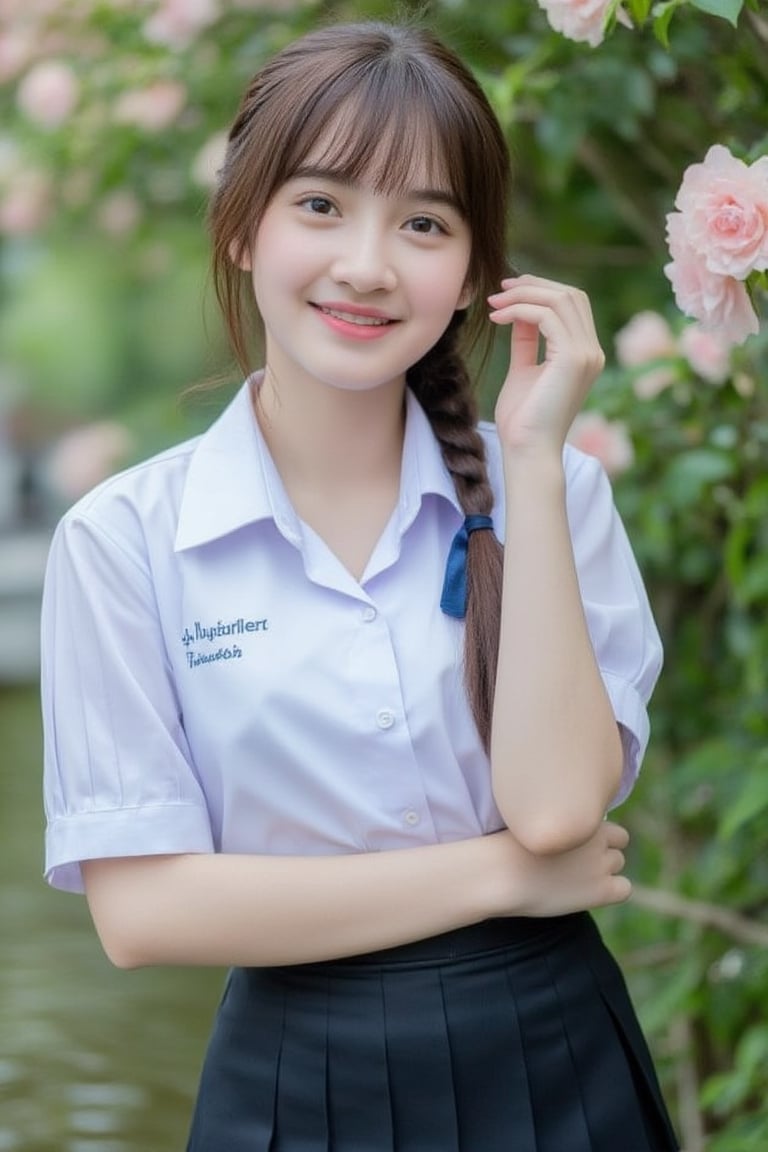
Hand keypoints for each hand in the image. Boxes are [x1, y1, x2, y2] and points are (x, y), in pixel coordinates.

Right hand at [485, 821, 631, 918]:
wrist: (500, 873)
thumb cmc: (505, 848)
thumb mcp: (533, 821)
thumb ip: (558, 821)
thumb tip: (564, 828)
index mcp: (581, 814)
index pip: (604, 820)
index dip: (593, 834)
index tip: (576, 845)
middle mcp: (597, 835)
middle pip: (617, 841)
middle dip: (602, 850)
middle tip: (577, 863)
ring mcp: (601, 863)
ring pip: (617, 863)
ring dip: (603, 870)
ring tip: (575, 879)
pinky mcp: (601, 890)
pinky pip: (623, 888)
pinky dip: (612, 891)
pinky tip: (589, 894)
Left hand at [488, 275, 604, 455]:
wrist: (527, 451)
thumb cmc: (522, 420)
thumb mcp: (523, 370)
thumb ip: (526, 341)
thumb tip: (519, 313)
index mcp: (584, 354)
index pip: (572, 304)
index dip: (540, 290)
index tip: (506, 293)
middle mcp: (592, 351)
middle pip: (570, 294)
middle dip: (533, 285)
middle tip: (499, 290)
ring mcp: (586, 354)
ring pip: (560, 299)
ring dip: (523, 295)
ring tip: (494, 304)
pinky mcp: (572, 358)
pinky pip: (546, 316)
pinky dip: (519, 310)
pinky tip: (497, 318)